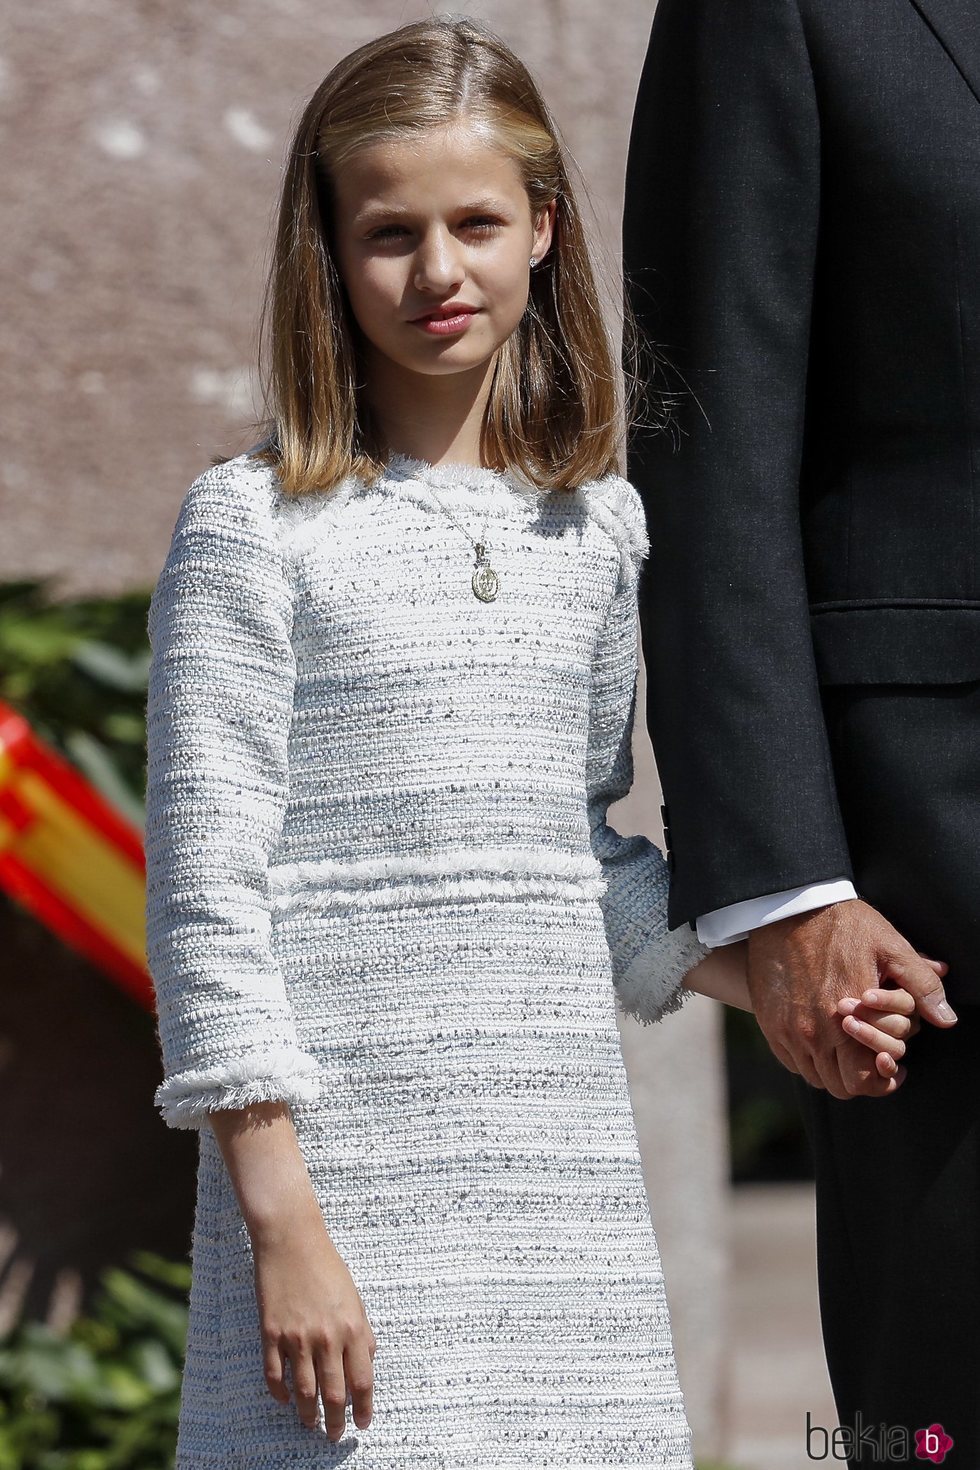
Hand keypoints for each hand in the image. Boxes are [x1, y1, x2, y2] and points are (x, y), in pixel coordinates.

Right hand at [251, 1203, 376, 1439]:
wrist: (291, 1240)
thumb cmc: (327, 1266)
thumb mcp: (355, 1297)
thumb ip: (362, 1332)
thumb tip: (368, 1361)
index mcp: (352, 1328)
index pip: (362, 1382)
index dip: (364, 1408)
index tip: (363, 1423)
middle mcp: (326, 1337)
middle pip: (334, 1395)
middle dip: (335, 1422)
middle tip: (334, 1435)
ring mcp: (296, 1337)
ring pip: (304, 1392)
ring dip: (308, 1415)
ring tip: (310, 1424)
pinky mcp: (271, 1333)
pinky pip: (274, 1375)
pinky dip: (280, 1394)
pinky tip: (285, 1401)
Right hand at [746, 898, 956, 1099]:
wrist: (787, 907)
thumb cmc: (842, 925)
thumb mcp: (890, 946)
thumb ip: (921, 985)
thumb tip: (946, 1019)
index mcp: (846, 1018)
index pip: (864, 1080)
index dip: (883, 1081)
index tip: (892, 1066)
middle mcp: (812, 1032)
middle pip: (839, 1086)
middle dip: (862, 1078)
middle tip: (875, 1058)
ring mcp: (787, 1030)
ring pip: (815, 1076)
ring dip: (835, 1069)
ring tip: (849, 1048)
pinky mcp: (769, 1022)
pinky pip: (791, 1061)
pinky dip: (809, 1058)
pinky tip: (823, 1037)